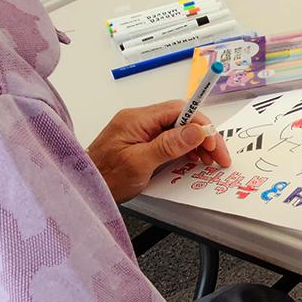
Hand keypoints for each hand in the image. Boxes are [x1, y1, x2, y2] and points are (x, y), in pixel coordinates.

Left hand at [88, 100, 231, 202]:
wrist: (82, 190)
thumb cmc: (104, 179)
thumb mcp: (139, 164)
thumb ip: (168, 145)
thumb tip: (196, 131)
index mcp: (137, 119)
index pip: (178, 110)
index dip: (201, 124)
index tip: (214, 143)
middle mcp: (139, 120)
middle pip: (180, 119)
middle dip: (203, 136)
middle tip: (218, 157)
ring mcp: (139, 131)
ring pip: (177, 130)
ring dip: (196, 144)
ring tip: (209, 161)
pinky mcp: (140, 143)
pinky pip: (168, 140)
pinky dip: (184, 150)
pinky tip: (192, 160)